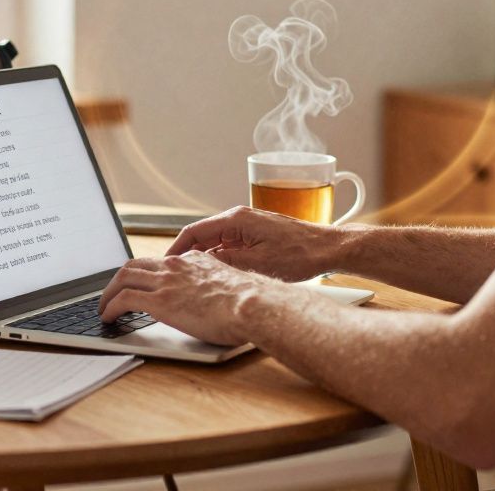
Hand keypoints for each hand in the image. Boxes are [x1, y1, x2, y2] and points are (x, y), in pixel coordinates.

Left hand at [98, 250, 280, 345]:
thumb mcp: (229, 288)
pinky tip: (108, 318)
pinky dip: (111, 308)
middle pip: (135, 265)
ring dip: (109, 293)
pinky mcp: (159, 301)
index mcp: (193, 260)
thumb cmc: (250, 304)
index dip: (145, 275)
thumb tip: (215, 304)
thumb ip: (215, 289)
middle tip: (112, 294)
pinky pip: (124, 300)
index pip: (160, 263)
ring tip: (104, 308)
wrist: (252, 305)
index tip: (139, 286)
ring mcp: (166, 281)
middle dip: (118, 280)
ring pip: (123, 278)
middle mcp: (176, 266)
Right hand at [165, 206, 354, 282]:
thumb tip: (201, 265)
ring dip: (204, 257)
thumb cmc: (299, 254)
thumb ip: (225, 262)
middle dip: (187, 254)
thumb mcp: (257, 263)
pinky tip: (218, 274)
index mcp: (236, 219)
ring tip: (193, 278)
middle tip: (175, 275)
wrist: (329, 248)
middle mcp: (240, 217)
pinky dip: (220, 257)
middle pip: (202, 235)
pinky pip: (230, 243)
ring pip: (216, 240)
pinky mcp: (257, 233)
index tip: (165, 264)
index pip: (194, 231)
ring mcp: (249, 224)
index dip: (176, 249)